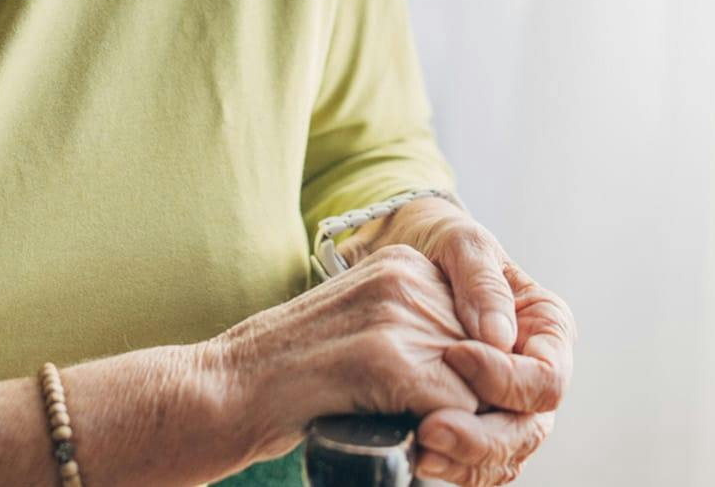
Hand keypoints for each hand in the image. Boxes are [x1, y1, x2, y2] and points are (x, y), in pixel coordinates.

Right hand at [209, 243, 482, 462]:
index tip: (466, 418)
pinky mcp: (387, 359)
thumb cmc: (289, 378)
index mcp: (406, 264)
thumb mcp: (363, 331)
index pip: (485, 327)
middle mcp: (410, 277)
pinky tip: (410, 448)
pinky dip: (444, 445)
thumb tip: (484, 379)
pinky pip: (458, 412)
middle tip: (456, 446)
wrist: (221, 390)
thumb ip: (417, 333)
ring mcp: (398, 313)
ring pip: (485, 389)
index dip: (485, 382)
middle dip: (485, 409)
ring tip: (433, 450)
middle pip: (493, 357)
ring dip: (471, 434)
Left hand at [350, 204, 576, 484]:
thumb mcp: (464, 244)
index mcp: (548, 329)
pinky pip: (475, 463)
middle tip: (431, 429)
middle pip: (529, 428)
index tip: (455, 356)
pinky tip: (418, 457)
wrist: (407, 260)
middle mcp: (534, 373)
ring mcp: (507, 404)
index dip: (506, 379)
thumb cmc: (445, 245)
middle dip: (483, 438)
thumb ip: (483, 284)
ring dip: (464, 460)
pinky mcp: (475, 423)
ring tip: (420, 449)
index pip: (546, 377)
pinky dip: (451, 466)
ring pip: (504, 455)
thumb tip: (499, 337)